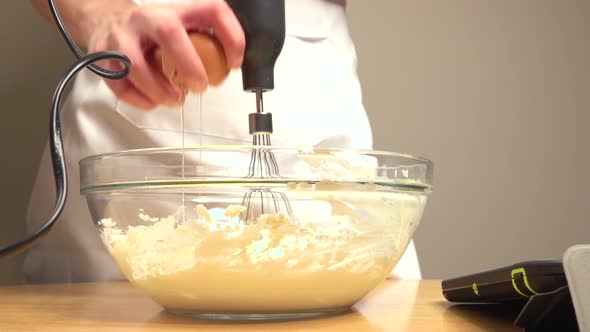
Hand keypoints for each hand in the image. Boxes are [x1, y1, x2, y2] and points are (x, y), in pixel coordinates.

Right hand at [86, 0, 244, 109]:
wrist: (105, 21)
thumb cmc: (152, 32)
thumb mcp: (180, 26)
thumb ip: (203, 42)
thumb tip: (227, 68)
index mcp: (175, 10)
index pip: (212, 10)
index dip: (231, 37)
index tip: (233, 63)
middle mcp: (148, 18)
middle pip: (169, 33)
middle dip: (189, 66)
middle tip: (199, 87)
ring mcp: (121, 36)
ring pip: (138, 66)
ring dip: (161, 91)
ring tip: (175, 99)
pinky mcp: (103, 58)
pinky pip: (122, 86)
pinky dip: (141, 100)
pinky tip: (153, 100)